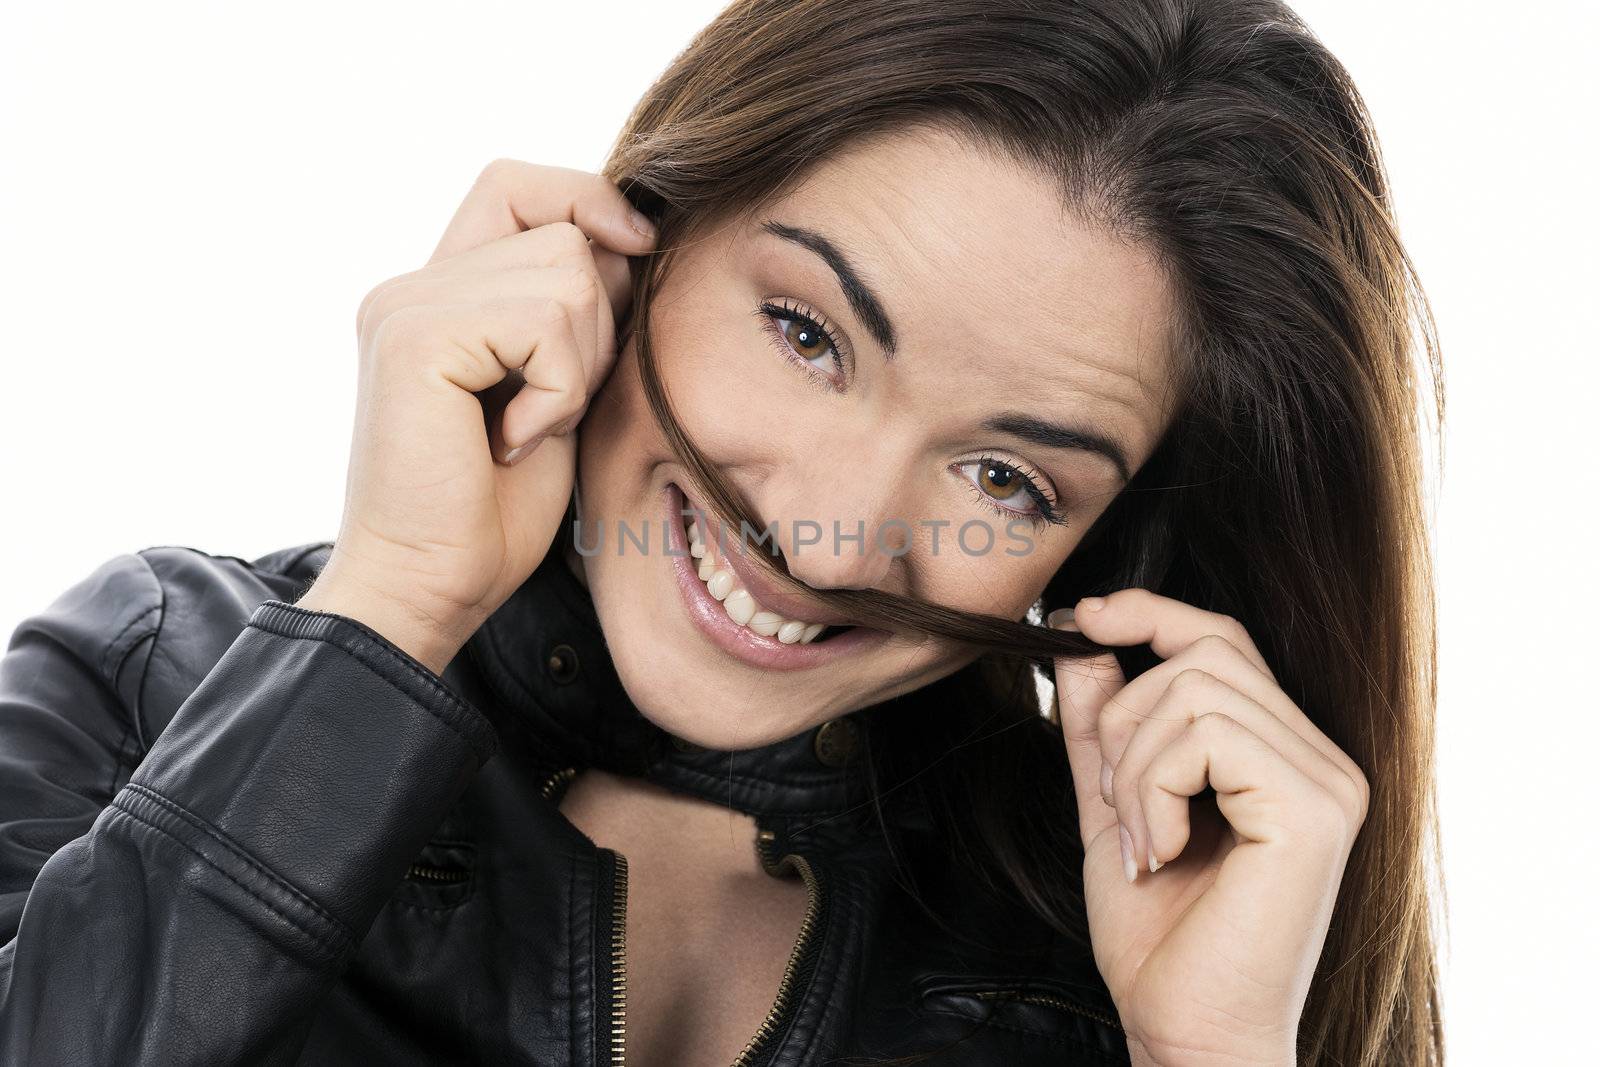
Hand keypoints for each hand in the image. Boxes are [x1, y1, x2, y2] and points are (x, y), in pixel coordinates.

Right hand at [298, 160, 657, 671]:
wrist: (429, 589)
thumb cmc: (493, 514)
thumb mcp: (555, 393)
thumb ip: (574, 315)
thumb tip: (633, 241)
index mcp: (438, 294)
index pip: (517, 187)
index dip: (587, 201)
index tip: (638, 252)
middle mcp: (411, 286)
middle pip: (560, 232)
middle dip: (595, 325)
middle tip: (550, 409)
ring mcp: (406, 305)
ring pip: (564, 273)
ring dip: (577, 364)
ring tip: (528, 429)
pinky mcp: (415, 336)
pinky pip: (544, 322)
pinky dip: (558, 390)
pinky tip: (514, 443)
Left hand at [1050, 590, 1369, 1064]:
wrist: (1185, 1027)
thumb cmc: (1158, 935)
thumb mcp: (1114, 804)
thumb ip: (1101, 725)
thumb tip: (1082, 636)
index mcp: (1285, 754)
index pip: (1222, 639)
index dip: (1149, 612)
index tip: (1080, 618)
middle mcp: (1323, 759)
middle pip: (1205, 649)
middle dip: (1125, 715)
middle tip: (1116, 802)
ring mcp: (1327, 782)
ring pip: (1194, 689)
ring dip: (1133, 766)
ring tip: (1141, 840)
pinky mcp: (1313, 810)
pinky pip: (1207, 734)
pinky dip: (1155, 789)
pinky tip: (1162, 851)